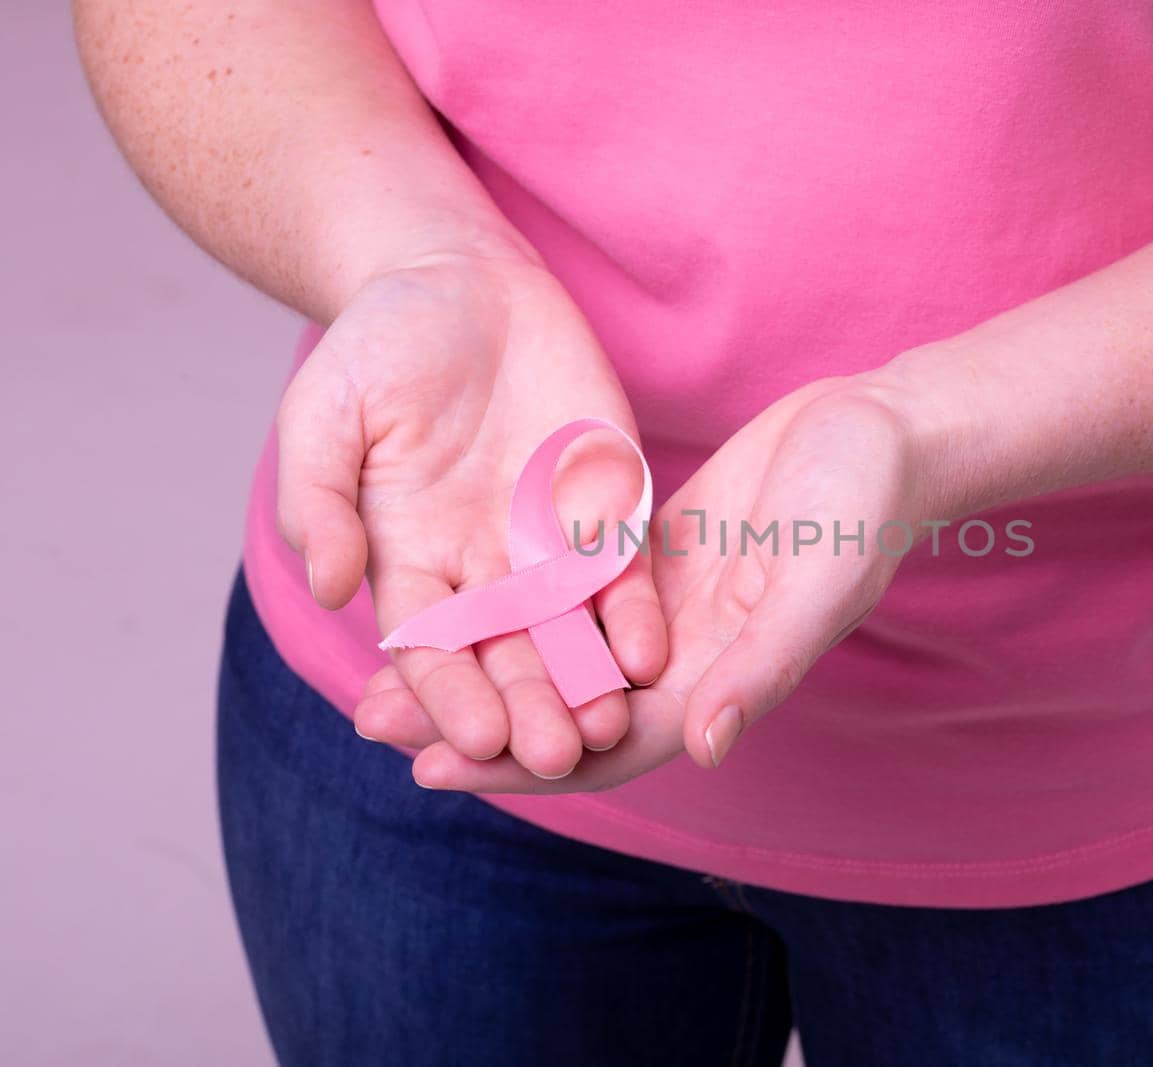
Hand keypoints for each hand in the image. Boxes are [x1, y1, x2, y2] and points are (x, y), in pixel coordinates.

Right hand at [276, 249, 666, 779]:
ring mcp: (549, 544)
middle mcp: (483, 570)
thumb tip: (328, 587)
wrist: (459, 281)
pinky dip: (634, 614)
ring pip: (571, 631)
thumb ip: (320, 501)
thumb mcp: (325, 415)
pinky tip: (649, 653)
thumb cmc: (380, 345)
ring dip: (587, 680)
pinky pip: (625, 573)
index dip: (448, 695)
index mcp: (410, 562)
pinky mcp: (607, 508)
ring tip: (609, 727)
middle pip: (507, 656)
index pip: (429, 648)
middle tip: (555, 759)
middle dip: (529, 708)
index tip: (471, 737)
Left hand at [406, 375, 931, 792]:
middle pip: (562, 705)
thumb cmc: (861, 506)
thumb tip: (706, 746)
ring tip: (384, 662)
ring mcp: (666, 608)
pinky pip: (569, 591)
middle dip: (471, 718)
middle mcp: (683, 656)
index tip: (430, 773)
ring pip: (556, 650)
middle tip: (367, 717)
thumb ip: (764, 665)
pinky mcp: (652, 555)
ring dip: (479, 660)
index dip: (521, 766)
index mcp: (718, 676)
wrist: (882, 433)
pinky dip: (512, 598)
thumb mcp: (816, 582)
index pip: (607, 742)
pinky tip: (452, 586)